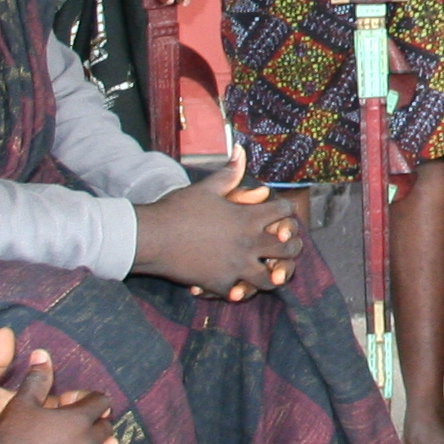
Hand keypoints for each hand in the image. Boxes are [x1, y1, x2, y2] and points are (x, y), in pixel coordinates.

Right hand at [0, 352, 117, 443]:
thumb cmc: (10, 437)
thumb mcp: (21, 403)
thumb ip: (37, 379)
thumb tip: (42, 353)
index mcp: (79, 420)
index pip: (102, 402)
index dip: (88, 399)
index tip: (71, 402)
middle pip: (106, 430)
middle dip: (95, 424)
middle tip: (75, 425)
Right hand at [132, 164, 306, 299]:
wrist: (152, 237)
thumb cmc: (178, 209)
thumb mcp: (206, 188)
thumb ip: (229, 174)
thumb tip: (241, 151)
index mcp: (249, 217)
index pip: (285, 212)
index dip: (286, 210)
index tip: (282, 212)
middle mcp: (249, 243)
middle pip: (289, 249)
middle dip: (291, 245)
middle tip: (285, 244)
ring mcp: (237, 266)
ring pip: (271, 279)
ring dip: (273, 274)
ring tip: (269, 270)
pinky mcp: (221, 284)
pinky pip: (242, 293)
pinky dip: (243, 290)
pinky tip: (240, 286)